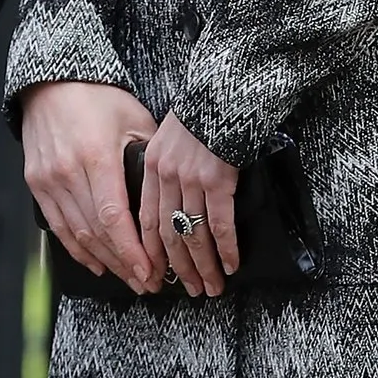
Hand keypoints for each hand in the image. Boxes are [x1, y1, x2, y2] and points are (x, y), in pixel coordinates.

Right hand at [20, 80, 160, 291]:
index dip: (132, 251)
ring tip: (128, 278)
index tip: (150, 273)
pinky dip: (77, 249)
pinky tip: (96, 263)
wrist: (50, 82)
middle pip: (97, 232)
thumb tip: (169, 194)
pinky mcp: (35, 184)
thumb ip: (148, 158)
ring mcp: (48, 180)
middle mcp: (68, 172)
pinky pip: (58, 225)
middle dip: (124, 263)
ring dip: (104, 261)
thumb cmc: (99, 97)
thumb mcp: (134, 118)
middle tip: (147, 283)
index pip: (114, 217)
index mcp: (96, 156)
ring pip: (77, 233)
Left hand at [141, 112, 239, 299]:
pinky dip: (226, 248)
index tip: (155, 275)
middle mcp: (166, 176)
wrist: (226, 86)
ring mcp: (191, 179)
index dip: (149, 252)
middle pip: (167, 234)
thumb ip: (166, 163)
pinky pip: (219, 223)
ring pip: (192, 234)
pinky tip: (232, 264)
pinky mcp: (218, 179)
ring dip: (203, 266)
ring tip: (212, 287)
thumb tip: (175, 196)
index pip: (144, 219)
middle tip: (191, 290)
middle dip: (179, 268)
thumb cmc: (205, 109)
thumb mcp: (172, 133)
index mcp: (151, 165)